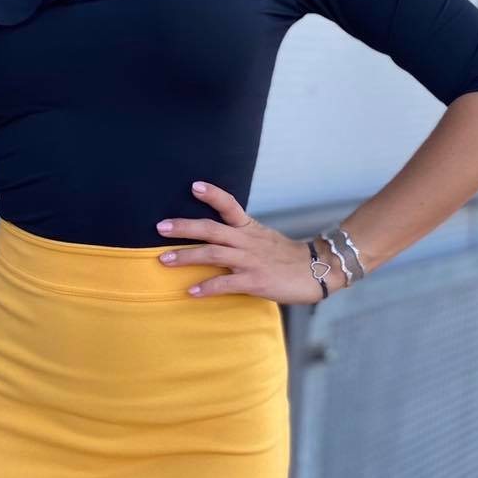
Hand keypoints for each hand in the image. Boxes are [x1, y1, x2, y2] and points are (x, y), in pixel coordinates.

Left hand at [155, 180, 330, 303]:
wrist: (318, 271)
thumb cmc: (287, 257)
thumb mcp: (263, 237)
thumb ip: (240, 235)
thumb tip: (216, 237)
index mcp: (249, 229)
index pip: (230, 205)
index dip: (212, 194)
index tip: (194, 186)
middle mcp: (247, 241)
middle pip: (211, 229)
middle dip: (184, 228)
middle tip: (159, 227)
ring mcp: (250, 261)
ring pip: (213, 254)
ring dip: (186, 257)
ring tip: (164, 260)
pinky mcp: (255, 281)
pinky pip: (225, 284)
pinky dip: (206, 287)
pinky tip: (191, 291)